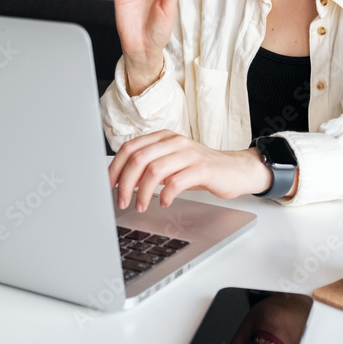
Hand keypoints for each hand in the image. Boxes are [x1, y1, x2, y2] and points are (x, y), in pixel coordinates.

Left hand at [108, 130, 272, 210]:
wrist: (234, 170)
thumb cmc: (199, 169)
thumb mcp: (171, 163)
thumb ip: (149, 166)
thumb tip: (121, 180)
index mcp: (163, 137)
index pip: (129, 147)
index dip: (115, 168)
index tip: (108, 186)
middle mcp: (174, 141)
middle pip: (138, 158)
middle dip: (125, 183)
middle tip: (121, 202)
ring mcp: (188, 153)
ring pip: (154, 170)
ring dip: (142, 192)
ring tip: (140, 206)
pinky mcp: (202, 168)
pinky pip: (176, 181)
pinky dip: (165, 195)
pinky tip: (164, 203)